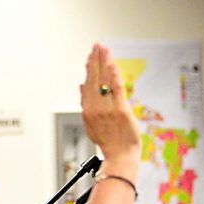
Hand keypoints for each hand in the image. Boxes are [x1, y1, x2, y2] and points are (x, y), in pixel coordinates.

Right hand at [81, 44, 141, 165]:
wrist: (119, 157)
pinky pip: (116, 90)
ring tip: (104, 49)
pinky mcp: (122, 111)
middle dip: (96, 60)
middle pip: (95, 79)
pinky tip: (113, 65)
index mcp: (88, 110)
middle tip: (97, 46)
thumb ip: (86, 103)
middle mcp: (96, 108)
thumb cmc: (108, 142)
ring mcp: (108, 109)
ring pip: (105, 81)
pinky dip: (114, 77)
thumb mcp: (90, 124)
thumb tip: (82, 86)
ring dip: (104, 63)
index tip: (90, 56)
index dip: (90, 68)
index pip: (88, 83)